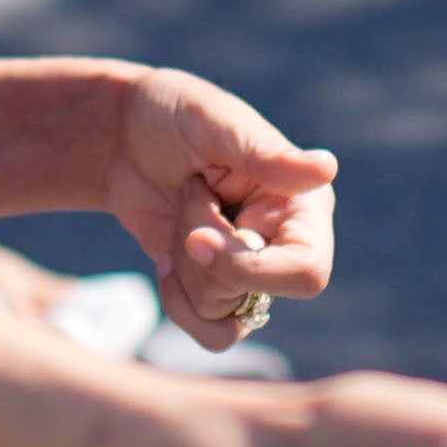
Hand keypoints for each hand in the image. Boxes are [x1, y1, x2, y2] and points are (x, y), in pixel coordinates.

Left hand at [96, 65, 335, 351]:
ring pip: (224, 314)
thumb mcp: (215, 122)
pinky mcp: (214, 288)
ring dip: (184, 267)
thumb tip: (327, 168)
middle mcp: (283, 243)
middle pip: (254, 295)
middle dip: (201, 254)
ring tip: (181, 212)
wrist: (120, 136)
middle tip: (189, 192)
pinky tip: (165, 260)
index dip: (249, 269)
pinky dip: (178, 304)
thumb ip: (266, 154)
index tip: (197, 238)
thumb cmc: (174, 114)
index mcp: (302, 204)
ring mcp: (248, 270)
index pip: (306, 272)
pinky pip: (209, 331)